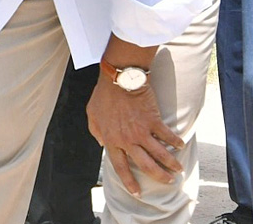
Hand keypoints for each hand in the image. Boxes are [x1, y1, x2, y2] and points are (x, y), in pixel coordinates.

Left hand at [87, 76, 183, 195]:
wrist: (119, 79)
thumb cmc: (104, 95)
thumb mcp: (92, 114)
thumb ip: (95, 130)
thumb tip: (101, 142)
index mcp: (111, 139)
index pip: (120, 167)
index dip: (129, 182)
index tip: (137, 193)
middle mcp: (127, 140)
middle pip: (145, 165)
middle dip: (158, 176)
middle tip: (167, 181)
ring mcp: (141, 131)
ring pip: (160, 155)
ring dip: (171, 164)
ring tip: (178, 169)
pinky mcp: (153, 121)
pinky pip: (168, 136)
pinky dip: (176, 142)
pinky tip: (180, 146)